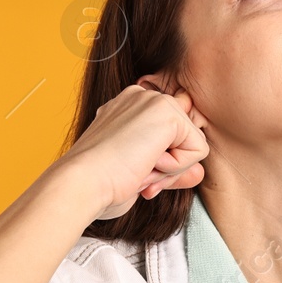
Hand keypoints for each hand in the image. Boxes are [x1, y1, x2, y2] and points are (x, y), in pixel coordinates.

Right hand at [58, 76, 209, 220]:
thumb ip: (172, 169)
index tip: (135, 175)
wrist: (82, 182)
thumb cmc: (101, 184)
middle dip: (169, 168)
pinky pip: (198, 151)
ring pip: (194, 145)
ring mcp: (154, 101)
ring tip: (138, 169)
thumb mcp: (143, 175)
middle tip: (137, 176)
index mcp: (130, 108)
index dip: (161, 164)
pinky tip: (145, 164)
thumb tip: (199, 172)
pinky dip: (176, 168)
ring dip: (170, 169)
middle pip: (185, 140)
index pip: (171, 137)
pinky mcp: (167, 112)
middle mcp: (143, 98)